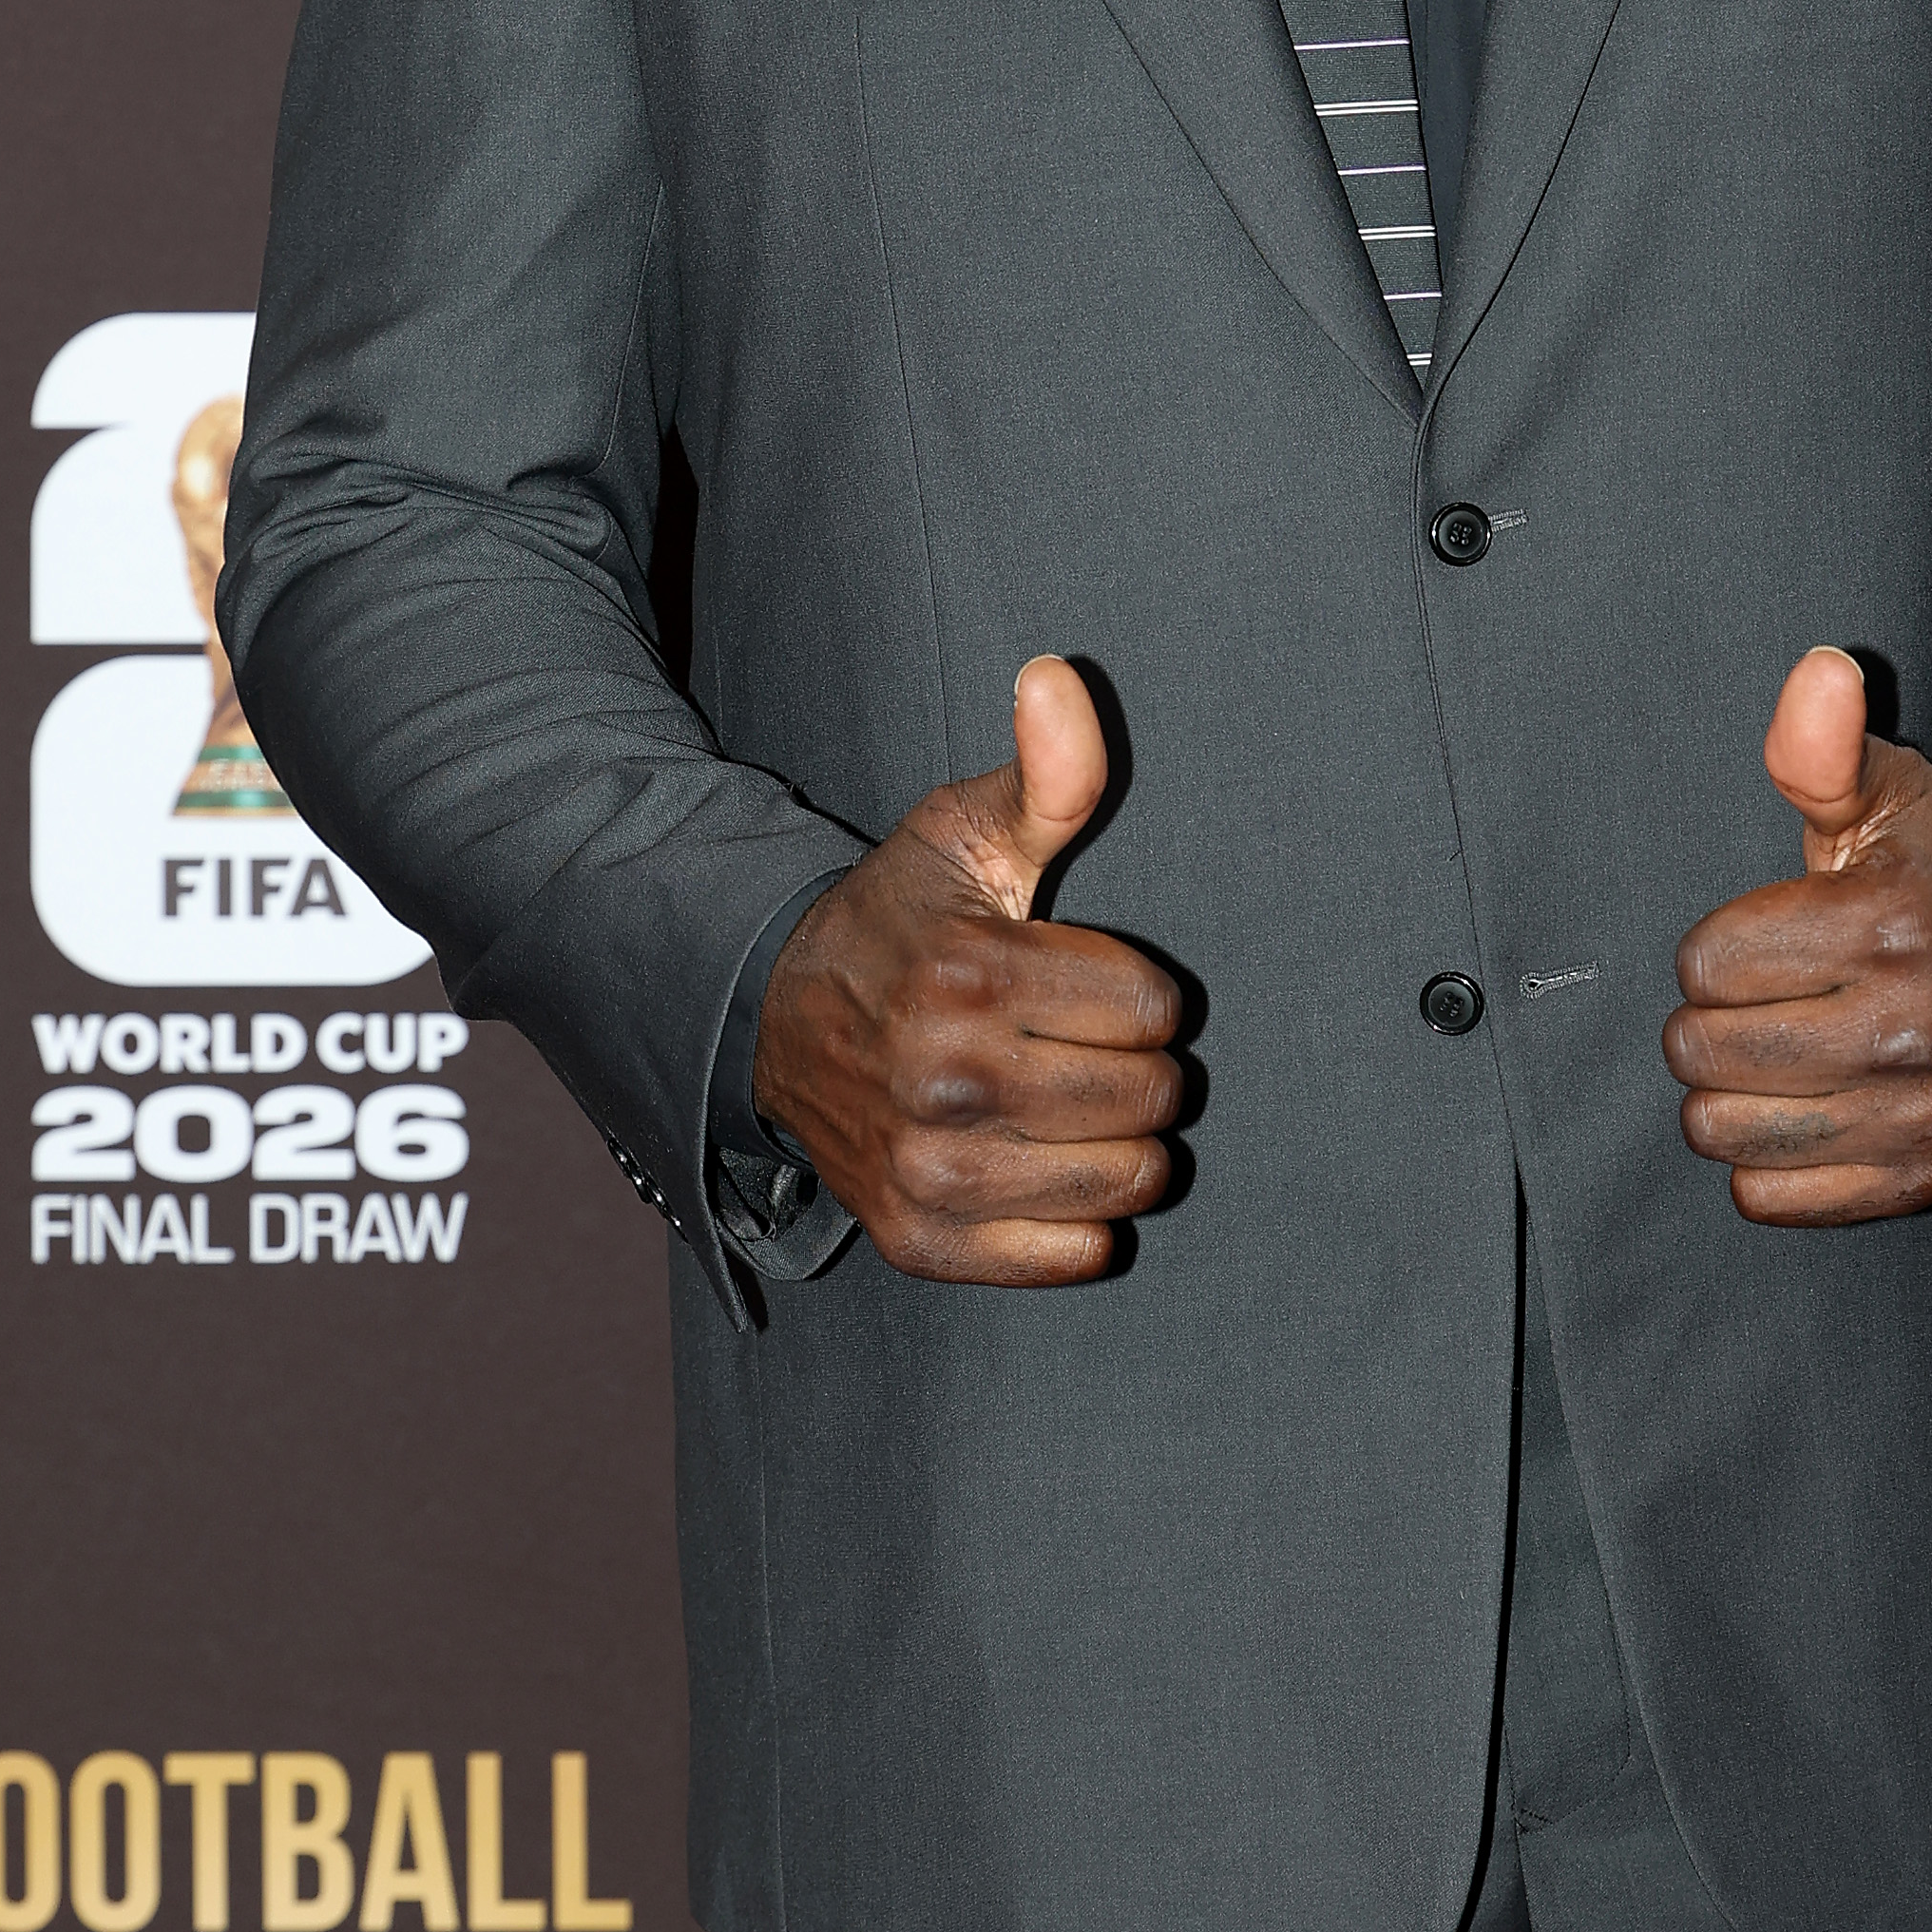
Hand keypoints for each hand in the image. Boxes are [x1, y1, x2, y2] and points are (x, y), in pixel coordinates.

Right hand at [752, 656, 1182, 1287]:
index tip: (1082, 985)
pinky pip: (1071, 1255)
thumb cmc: (899, 921)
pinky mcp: (921, 1237)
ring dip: (1120, 1146)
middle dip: (1138, 1069)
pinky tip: (1042, 1170)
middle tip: (1079, 1048)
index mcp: (968, 971)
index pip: (1155, 1007)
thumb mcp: (963, 833)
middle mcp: (944, 1075)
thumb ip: (1044, 770)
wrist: (775, 1023)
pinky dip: (1078, 1225)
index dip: (1136, 992)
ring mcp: (929, 1167)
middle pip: (1150, 1097)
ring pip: (1124, 1181)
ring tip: (1068, 1108)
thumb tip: (1061, 676)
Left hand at [1663, 647, 1931, 1225]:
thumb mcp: (1882, 792)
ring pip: (1723, 1133)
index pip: (1704, 966)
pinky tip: (1802, 1105)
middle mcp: (1913, 1030)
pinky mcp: (1921, 1177)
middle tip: (1762, 995)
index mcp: (1891, 928)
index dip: (1716, 946)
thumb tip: (1818, 670)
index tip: (1765, 935)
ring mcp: (1921, 1114)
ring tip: (1774, 1050)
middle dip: (1710, 1018)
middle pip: (1702, 1052)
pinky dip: (1764, 1161)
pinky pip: (1769, 1197)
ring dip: (1727, 1093)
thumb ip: (1823, 747)